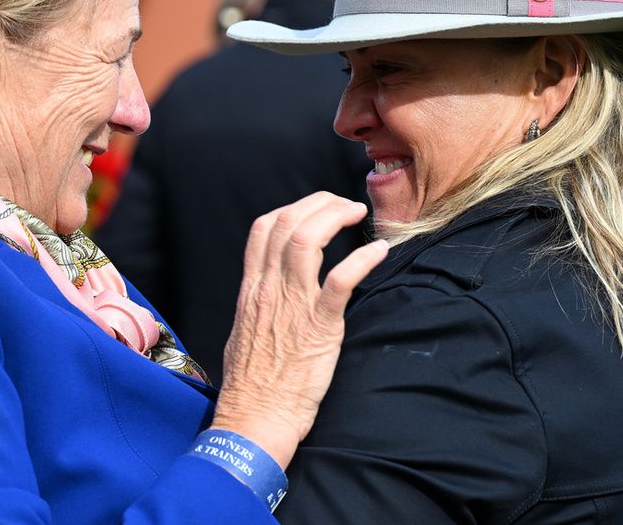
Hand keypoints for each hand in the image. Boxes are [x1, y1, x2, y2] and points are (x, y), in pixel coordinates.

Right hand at [211, 192, 388, 467]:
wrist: (255, 419)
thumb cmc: (251, 385)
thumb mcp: (243, 332)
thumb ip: (257, 306)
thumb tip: (270, 292)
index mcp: (252, 289)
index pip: (263, 229)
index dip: (292, 208)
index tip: (315, 209)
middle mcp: (270, 289)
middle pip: (289, 222)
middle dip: (320, 202)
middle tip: (344, 204)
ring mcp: (294, 306)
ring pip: (309, 238)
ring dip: (337, 216)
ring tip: (358, 213)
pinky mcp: (319, 327)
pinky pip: (341, 280)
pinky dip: (363, 258)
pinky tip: (379, 251)